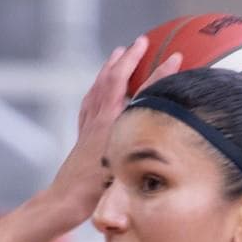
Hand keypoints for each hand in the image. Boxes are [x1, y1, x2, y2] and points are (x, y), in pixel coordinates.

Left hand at [48, 38, 179, 220]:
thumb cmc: (95, 194)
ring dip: (110, 67)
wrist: (64, 200)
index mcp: (114, 126)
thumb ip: (148, 160)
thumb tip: (174, 149)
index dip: (160, 74)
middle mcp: (100, 121)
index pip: (141, 93)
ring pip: (99, 87)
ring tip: (119, 53)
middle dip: (129, 58)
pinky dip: (96, 88)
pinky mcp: (82, 134)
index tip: (176, 57)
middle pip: (114, 80)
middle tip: (142, 41)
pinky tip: (98, 87)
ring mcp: (89, 126)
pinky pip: (89, 102)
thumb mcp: (125, 175)